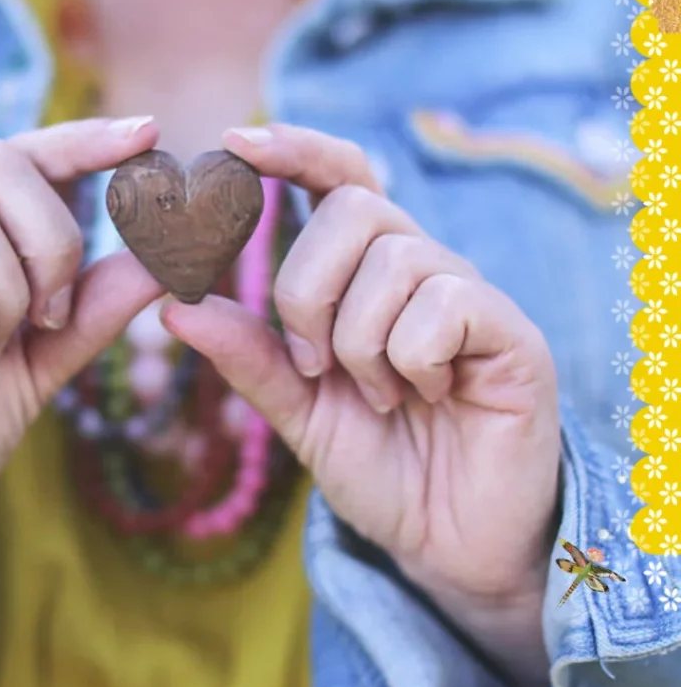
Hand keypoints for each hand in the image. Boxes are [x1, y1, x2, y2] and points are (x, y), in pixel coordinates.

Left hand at [160, 124, 560, 686]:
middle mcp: (422, 271)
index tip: (234, 143)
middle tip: (314, 364)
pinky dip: (410, 358)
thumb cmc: (379, 467)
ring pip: (393, 258)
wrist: (447, 543)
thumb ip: (248, 356)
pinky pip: (445, 303)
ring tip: (380, 395)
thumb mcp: (297, 410)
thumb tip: (174, 305)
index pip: (338, 179)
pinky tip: (425, 396)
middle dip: (307, 290)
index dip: (293, 150)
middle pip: (352, 210)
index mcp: (368, 278)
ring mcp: (471, 298)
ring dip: (359, 341)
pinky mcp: (513, 334)